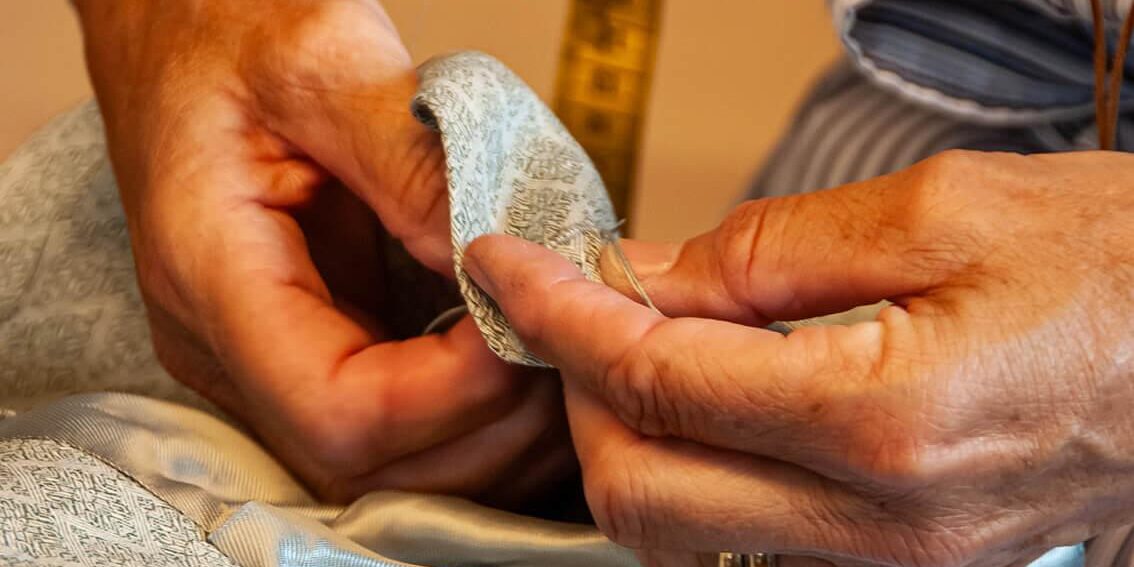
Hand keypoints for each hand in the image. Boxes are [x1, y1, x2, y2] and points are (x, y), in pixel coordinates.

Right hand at [75, 0, 571, 503]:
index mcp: (211, 275)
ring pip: (390, 463)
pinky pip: (399, 420)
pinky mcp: (311, 339)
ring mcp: (269, 353)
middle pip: (372, 464)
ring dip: (490, 428)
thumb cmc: (227, 25)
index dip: (453, 391)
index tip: (526, 322)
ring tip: (555, 350)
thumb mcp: (324, 60)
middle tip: (562, 341)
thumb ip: (412, 162)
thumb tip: (497, 256)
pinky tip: (525, 354)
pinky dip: (475, 407)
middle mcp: (231, 343)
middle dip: (488, 421)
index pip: (340, 413)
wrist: (179, 23)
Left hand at [464, 150, 1133, 565]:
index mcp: (885, 418)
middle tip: (576, 305)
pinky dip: (689, 471)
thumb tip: (646, 279)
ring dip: (625, 437)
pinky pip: (741, 539)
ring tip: (635, 344)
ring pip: (677, 534)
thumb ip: (762, 253)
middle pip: (638, 489)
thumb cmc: (1117, 266)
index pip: (654, 378)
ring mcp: (889, 563)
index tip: (510, 266)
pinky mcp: (898, 565)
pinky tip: (703, 399)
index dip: (558, 315)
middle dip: (577, 392)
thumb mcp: (936, 212)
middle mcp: (880, 522)